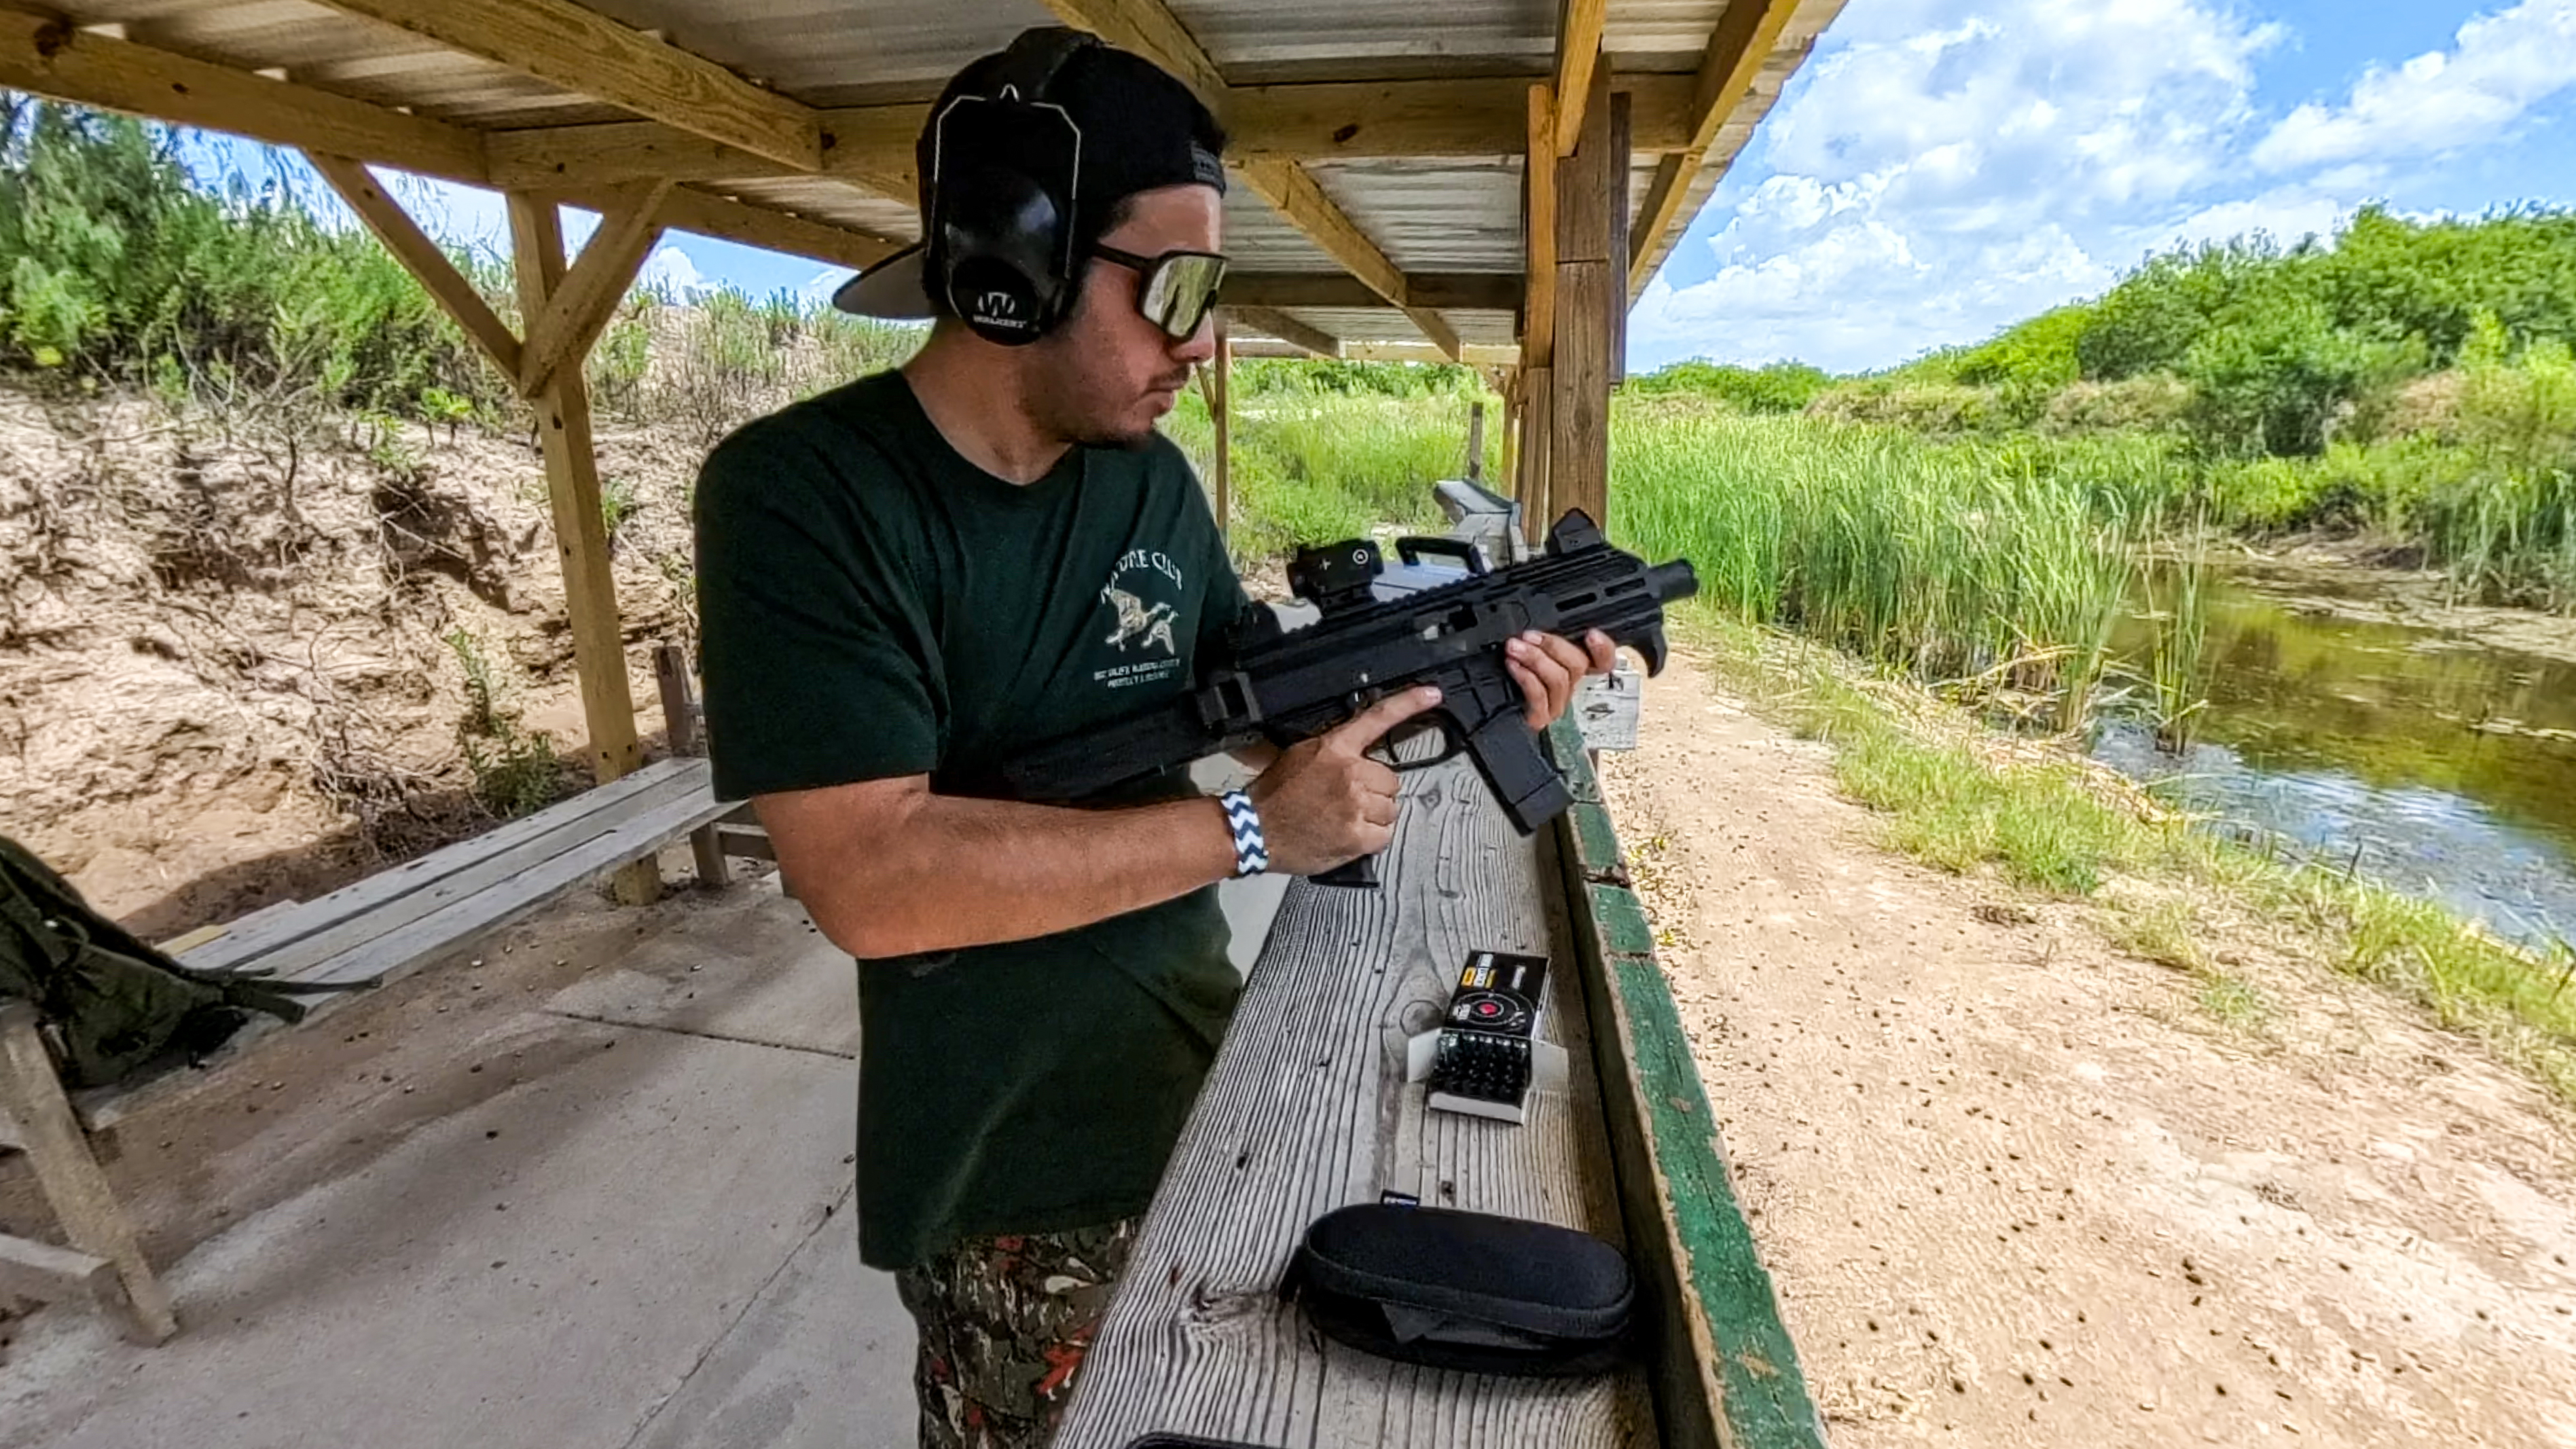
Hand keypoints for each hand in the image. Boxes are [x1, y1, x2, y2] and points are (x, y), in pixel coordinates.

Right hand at [1246, 685, 1443, 875]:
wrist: (1254, 828)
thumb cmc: (1273, 795)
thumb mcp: (1299, 755)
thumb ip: (1334, 751)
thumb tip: (1356, 753)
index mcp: (1334, 748)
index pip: (1377, 718)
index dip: (1409, 703)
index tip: (1432, 694)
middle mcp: (1349, 774)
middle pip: (1390, 779)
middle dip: (1375, 790)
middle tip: (1349, 799)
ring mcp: (1355, 806)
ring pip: (1390, 808)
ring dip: (1374, 815)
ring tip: (1345, 818)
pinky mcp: (1356, 836)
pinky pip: (1384, 835)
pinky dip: (1372, 838)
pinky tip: (1350, 835)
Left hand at [1504, 628, 1617, 730]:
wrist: (1487, 706)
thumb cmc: (1507, 673)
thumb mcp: (1528, 649)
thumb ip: (1543, 639)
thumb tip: (1542, 627)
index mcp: (1573, 668)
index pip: (1603, 661)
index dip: (1603, 649)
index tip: (1591, 634)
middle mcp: (1570, 688)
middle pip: (1578, 665)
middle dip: (1553, 646)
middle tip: (1529, 635)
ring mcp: (1556, 705)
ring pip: (1558, 679)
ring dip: (1534, 658)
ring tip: (1514, 647)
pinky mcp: (1540, 717)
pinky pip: (1539, 696)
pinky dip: (1526, 677)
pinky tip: (1513, 665)